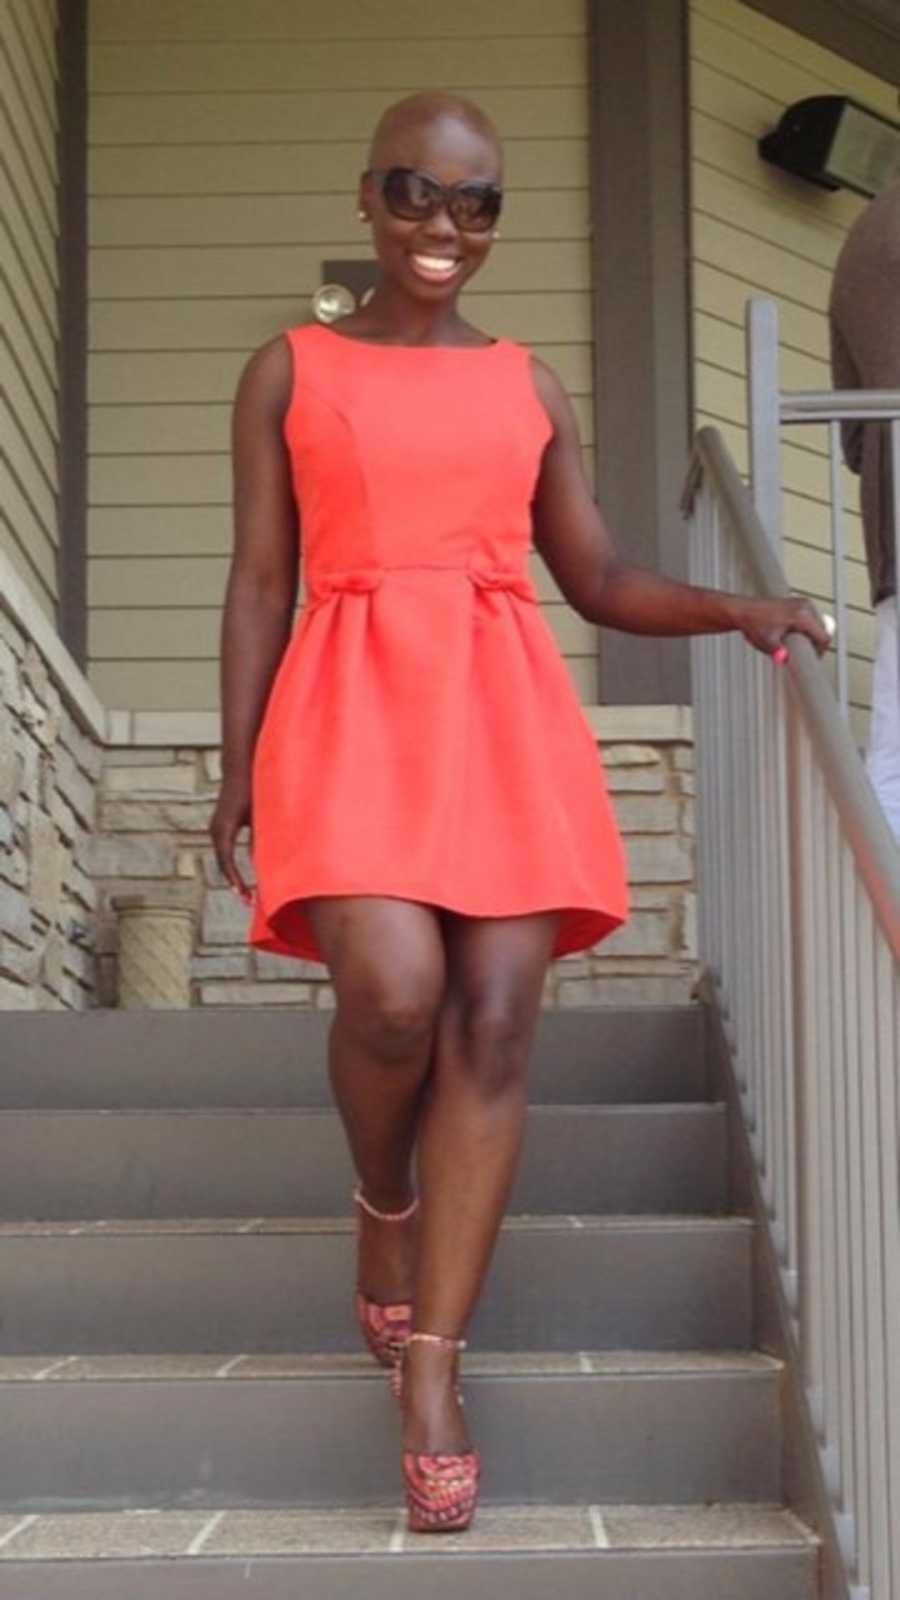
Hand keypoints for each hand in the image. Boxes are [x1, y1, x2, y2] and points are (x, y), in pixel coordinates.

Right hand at [209, 771, 254, 903]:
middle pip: (223, 864)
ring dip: (233, 877)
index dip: (235, 879)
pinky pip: (225, 853)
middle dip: (234, 883)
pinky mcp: (221, 828)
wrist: (239, 768)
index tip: (244, 894)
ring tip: (246, 895)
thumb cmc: (253, 788)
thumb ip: (261, 838)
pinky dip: (232, 867)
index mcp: (224, 828)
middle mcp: (215, 830)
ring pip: (223, 860)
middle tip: (248, 902)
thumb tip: (264, 862)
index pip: (226, 860)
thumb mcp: (260, 815)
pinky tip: (242, 879)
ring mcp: (216, 829)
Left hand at [731, 595, 831, 660]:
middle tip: (805, 656)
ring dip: (812, 636)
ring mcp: (802, 602)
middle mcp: (805, 606)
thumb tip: (784, 659)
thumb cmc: (753, 624)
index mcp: (802, 615)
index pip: (824, 637)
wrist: (743, 611)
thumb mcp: (767, 642)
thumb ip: (778, 653)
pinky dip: (807, 628)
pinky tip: (796, 636)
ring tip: (800, 646)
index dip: (820, 651)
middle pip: (823, 630)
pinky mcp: (797, 602)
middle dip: (816, 644)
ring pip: (818, 624)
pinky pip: (811, 618)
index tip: (813, 660)